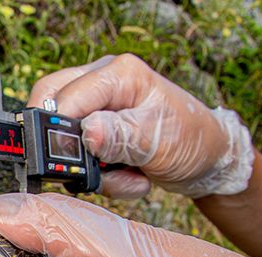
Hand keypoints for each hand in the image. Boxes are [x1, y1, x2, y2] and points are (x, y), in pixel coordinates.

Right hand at [28, 54, 253, 198]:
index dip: (61, 128)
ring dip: (94, 169)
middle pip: (53, 108)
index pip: (67, 93)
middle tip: (99, 169)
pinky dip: (104, 176)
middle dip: (71, 149)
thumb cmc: (192, 140)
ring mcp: (100, 108)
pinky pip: (81, 157)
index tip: (69, 159)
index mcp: (120, 74)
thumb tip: (87, 133)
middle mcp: (104, 84)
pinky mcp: (99, 131)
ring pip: (64, 138)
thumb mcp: (157, 141)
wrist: (208, 160)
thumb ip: (120, 136)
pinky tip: (131, 175)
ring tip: (128, 174)